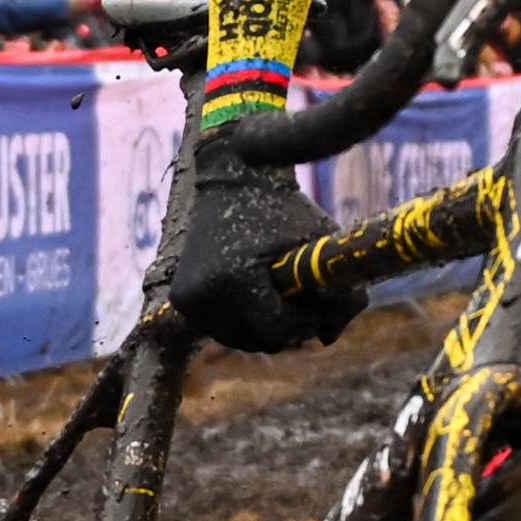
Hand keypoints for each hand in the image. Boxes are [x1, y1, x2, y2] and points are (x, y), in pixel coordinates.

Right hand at [163, 134, 353, 351]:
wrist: (233, 178)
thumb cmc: (285, 210)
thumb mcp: (319, 244)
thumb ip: (340, 294)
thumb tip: (328, 339)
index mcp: (237, 278)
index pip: (277, 330)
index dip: (303, 323)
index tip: (315, 304)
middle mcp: (205, 293)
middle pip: (255, 341)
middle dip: (283, 328)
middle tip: (297, 303)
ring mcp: (188, 299)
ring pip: (236, 339)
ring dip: (260, 327)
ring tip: (275, 296)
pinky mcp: (181, 299)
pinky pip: (218, 327)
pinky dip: (239, 319)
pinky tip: (253, 293)